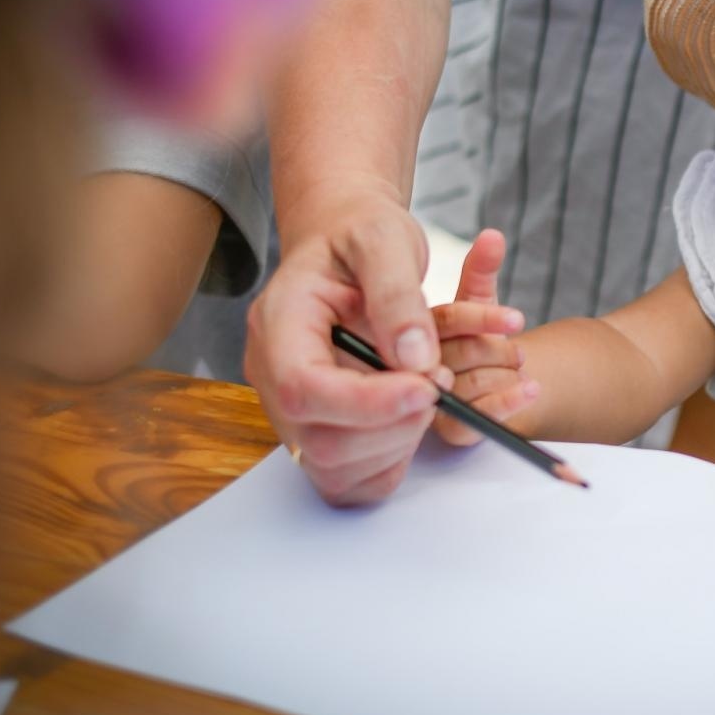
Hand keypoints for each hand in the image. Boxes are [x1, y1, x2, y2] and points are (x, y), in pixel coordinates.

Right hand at [245, 185, 523, 505]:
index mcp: (277, 324)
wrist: (349, 243)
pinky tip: (414, 415)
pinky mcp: (320, 431)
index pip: (303, 388)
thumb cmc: (360, 236)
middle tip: (440, 383)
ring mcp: (293, 410)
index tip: (427, 388)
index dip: (367, 403)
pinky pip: (351, 478)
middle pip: (320, 440)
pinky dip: (393, 459)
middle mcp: (274, 375)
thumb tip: (414, 358)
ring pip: (336, 468)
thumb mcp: (384, 240)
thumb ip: (398, 295)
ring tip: (430, 389)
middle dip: (395, 425)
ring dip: (400, 442)